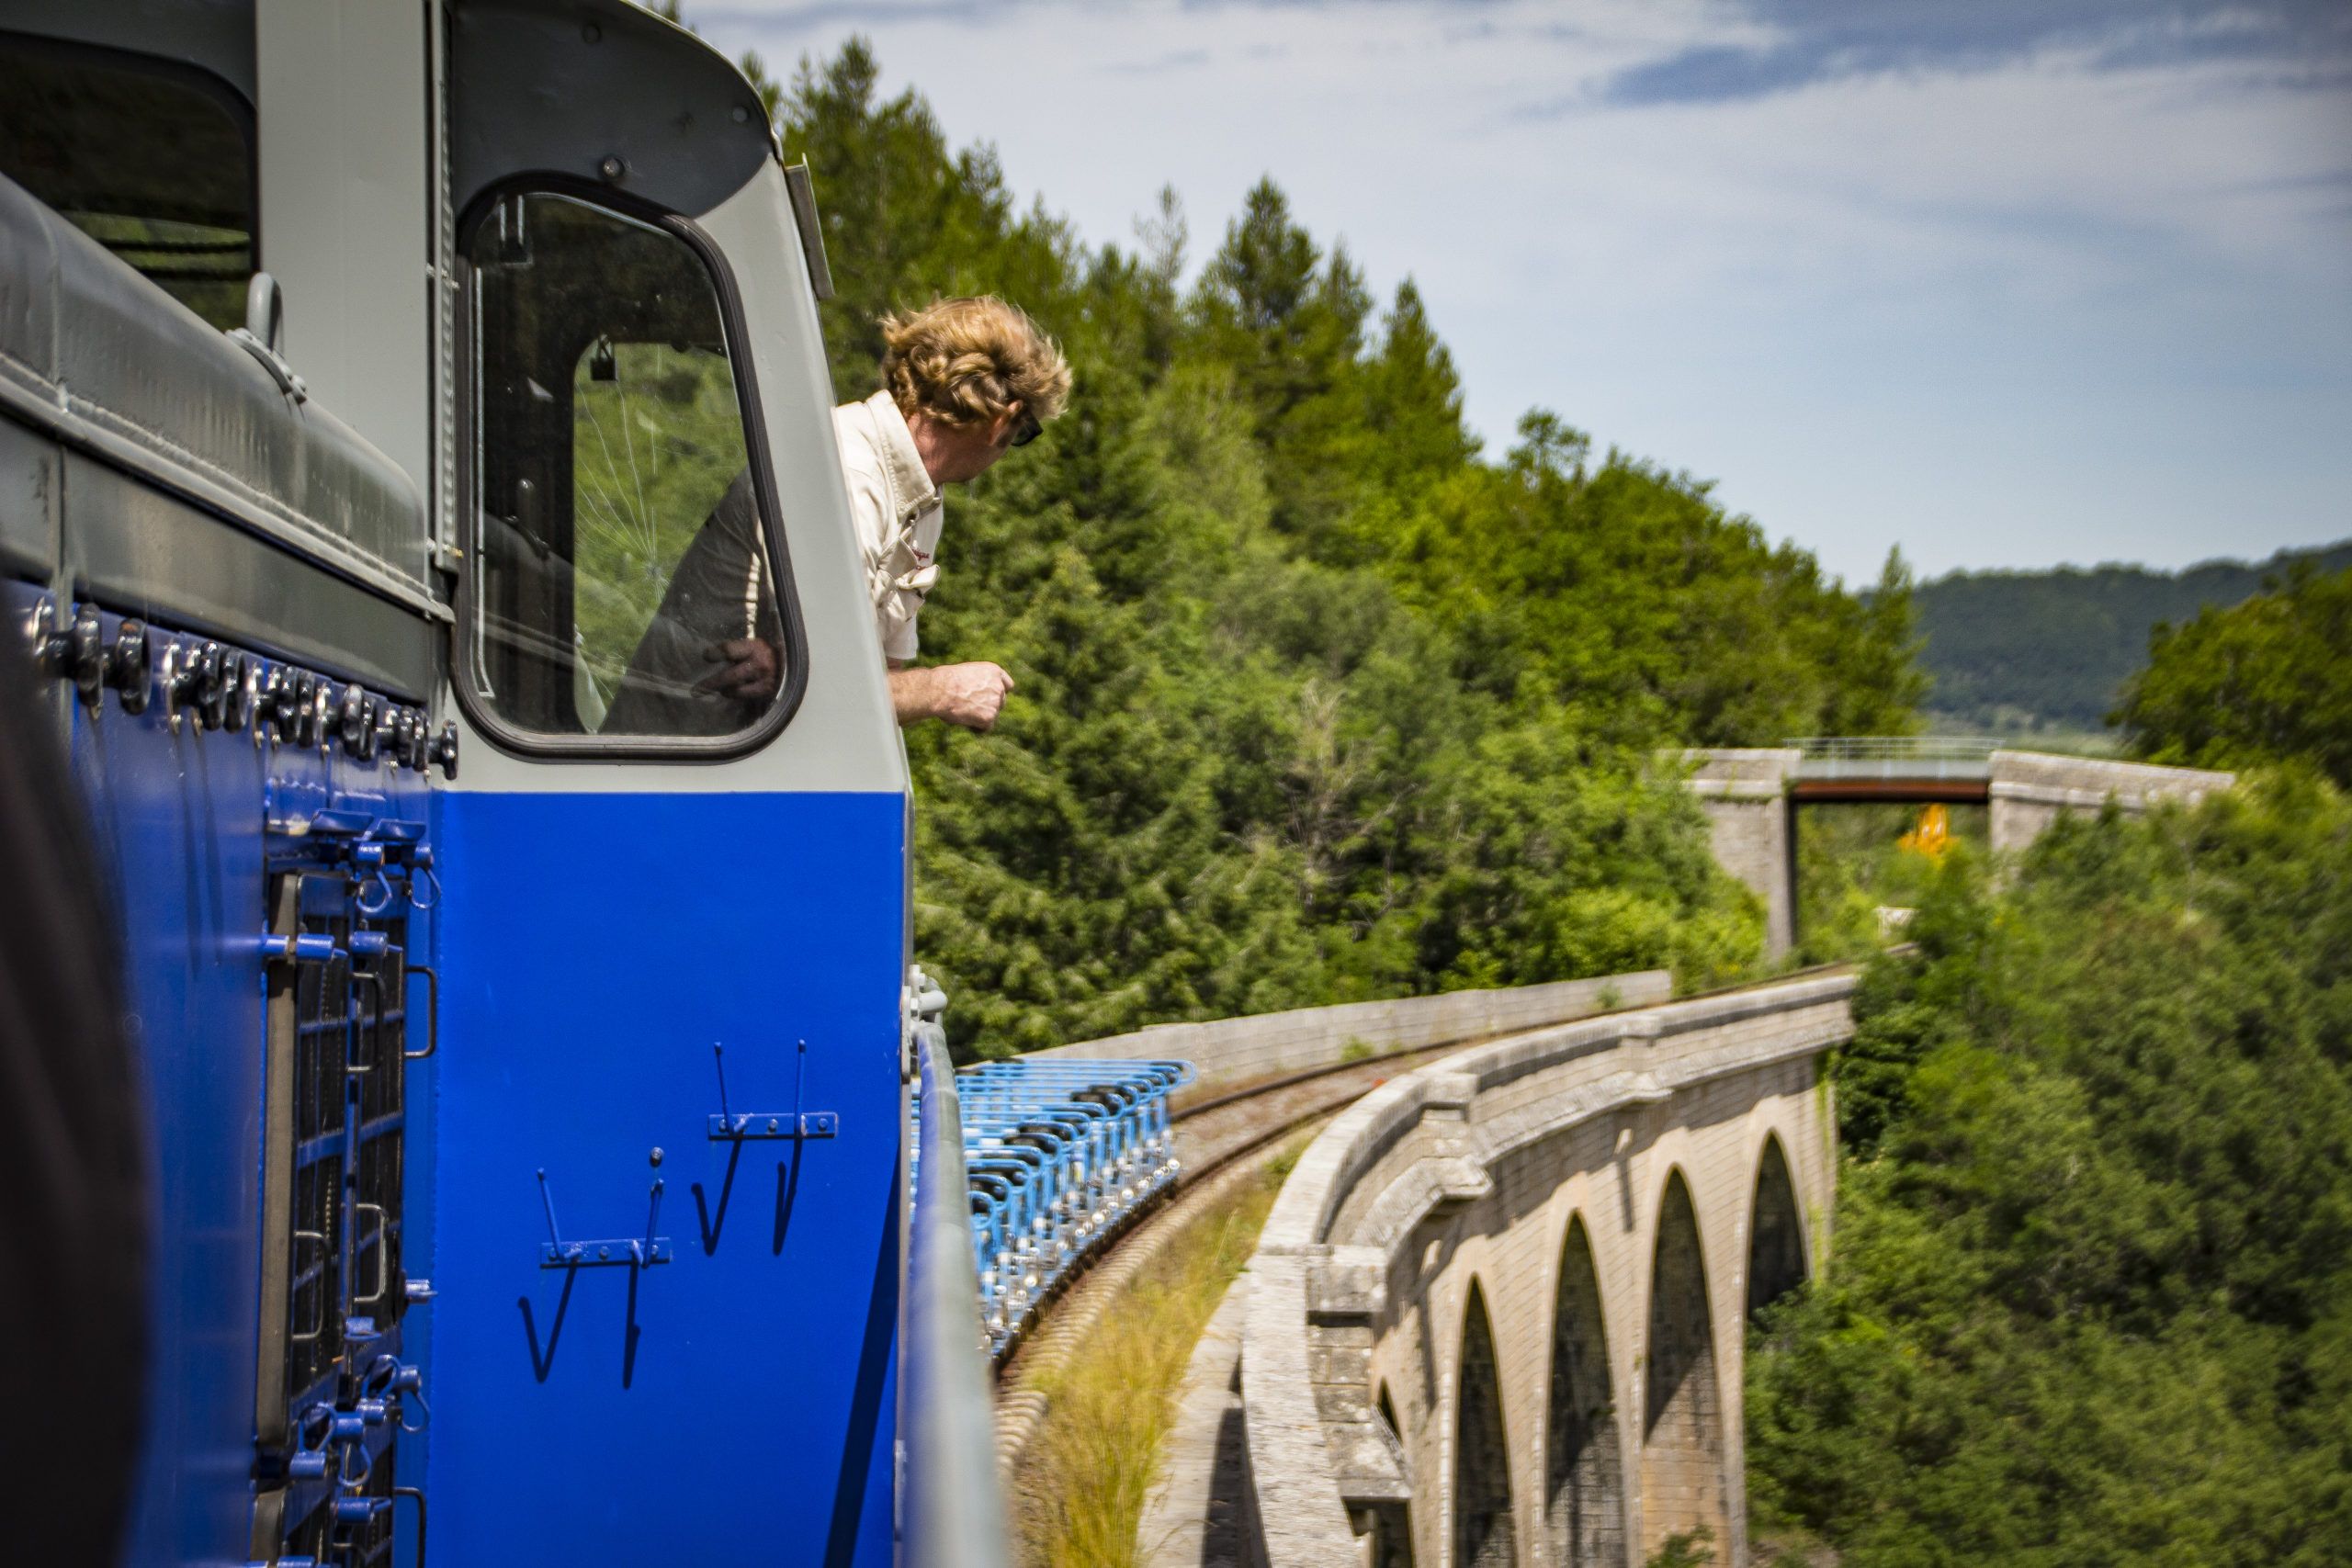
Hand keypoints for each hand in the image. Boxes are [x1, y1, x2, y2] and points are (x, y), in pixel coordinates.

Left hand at [699, 638, 780, 701]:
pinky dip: (735, 694)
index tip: (706, 657)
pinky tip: (733, 691)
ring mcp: (763, 680)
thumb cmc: (763, 653)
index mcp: (753, 647)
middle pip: (730, 676)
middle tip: (696, 690)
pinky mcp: (766, 692)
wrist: (787, 665)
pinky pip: (743, 696)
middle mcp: (759, 664)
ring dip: (724, 690)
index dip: (715, 654)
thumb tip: (708, 657)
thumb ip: (735, 651)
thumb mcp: (751, 646)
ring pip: (735, 690)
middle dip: (711, 683)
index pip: (729, 650)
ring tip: (719, 689)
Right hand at [894, 661, 1013, 730]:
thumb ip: (978, 682)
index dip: (999, 692)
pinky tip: (964, 721)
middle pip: (1001, 702)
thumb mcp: (966, 673)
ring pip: (993, 715)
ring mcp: (996, 702)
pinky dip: (977, 728)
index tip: (991, 697)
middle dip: (989, 706)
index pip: (1008, 685)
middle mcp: (998, 686)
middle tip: (971, 708)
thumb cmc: (944, 681)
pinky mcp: (990, 717)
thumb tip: (977, 694)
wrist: (939, 690)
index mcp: (993, 671)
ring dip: (981, 717)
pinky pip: (986, 727)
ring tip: (962, 712)